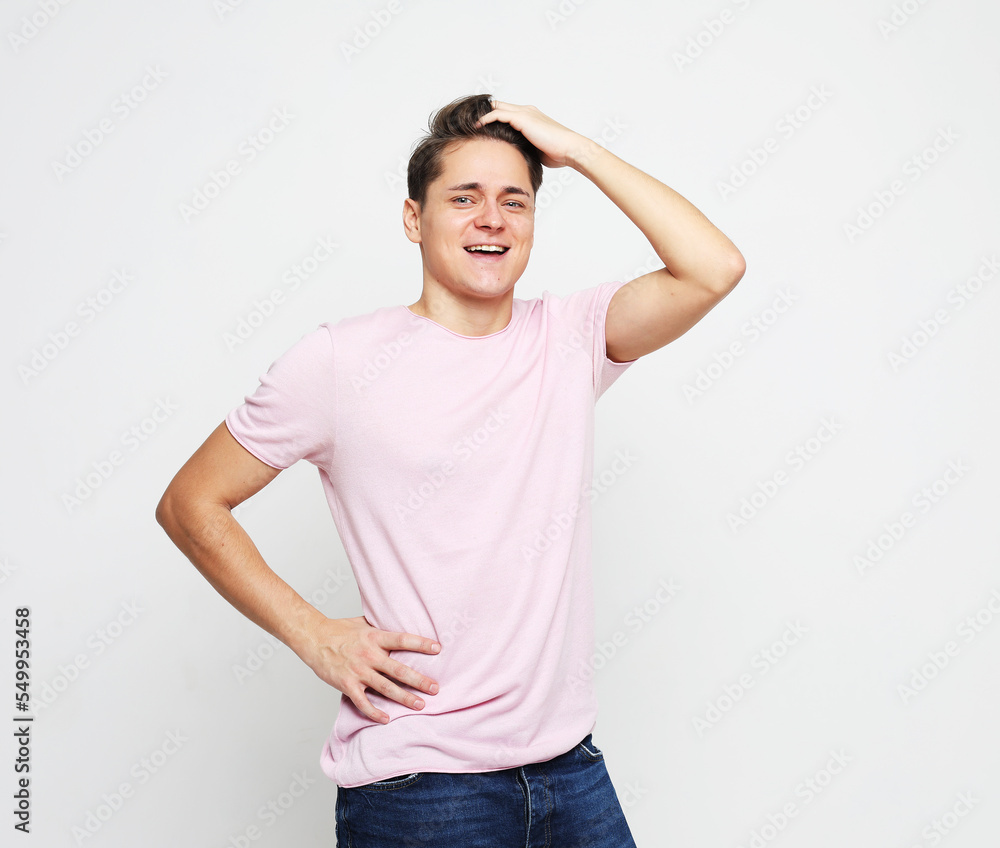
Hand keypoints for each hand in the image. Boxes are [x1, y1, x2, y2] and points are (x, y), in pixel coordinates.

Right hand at [299, 615, 440, 724]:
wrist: (314, 638)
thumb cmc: (339, 630)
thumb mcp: (363, 623)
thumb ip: (381, 627)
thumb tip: (399, 620)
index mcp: (375, 637)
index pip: (403, 639)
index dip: (421, 644)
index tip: (438, 649)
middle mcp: (369, 654)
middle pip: (399, 670)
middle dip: (419, 680)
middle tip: (435, 688)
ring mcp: (358, 671)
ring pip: (385, 688)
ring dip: (404, 698)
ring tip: (420, 705)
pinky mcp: (347, 684)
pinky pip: (363, 702)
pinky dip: (375, 712)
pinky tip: (386, 719)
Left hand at [476, 100, 592, 169]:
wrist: (570, 149)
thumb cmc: (558, 153)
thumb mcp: (536, 150)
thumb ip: (524, 148)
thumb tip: (514, 160)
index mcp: (530, 117)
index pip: (506, 112)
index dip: (492, 118)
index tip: (479, 128)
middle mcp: (526, 111)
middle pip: (498, 106)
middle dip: (482, 112)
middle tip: (466, 121)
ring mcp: (524, 113)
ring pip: (496, 107)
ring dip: (481, 114)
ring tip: (467, 122)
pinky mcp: (522, 118)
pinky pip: (497, 114)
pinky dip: (485, 118)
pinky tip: (476, 126)